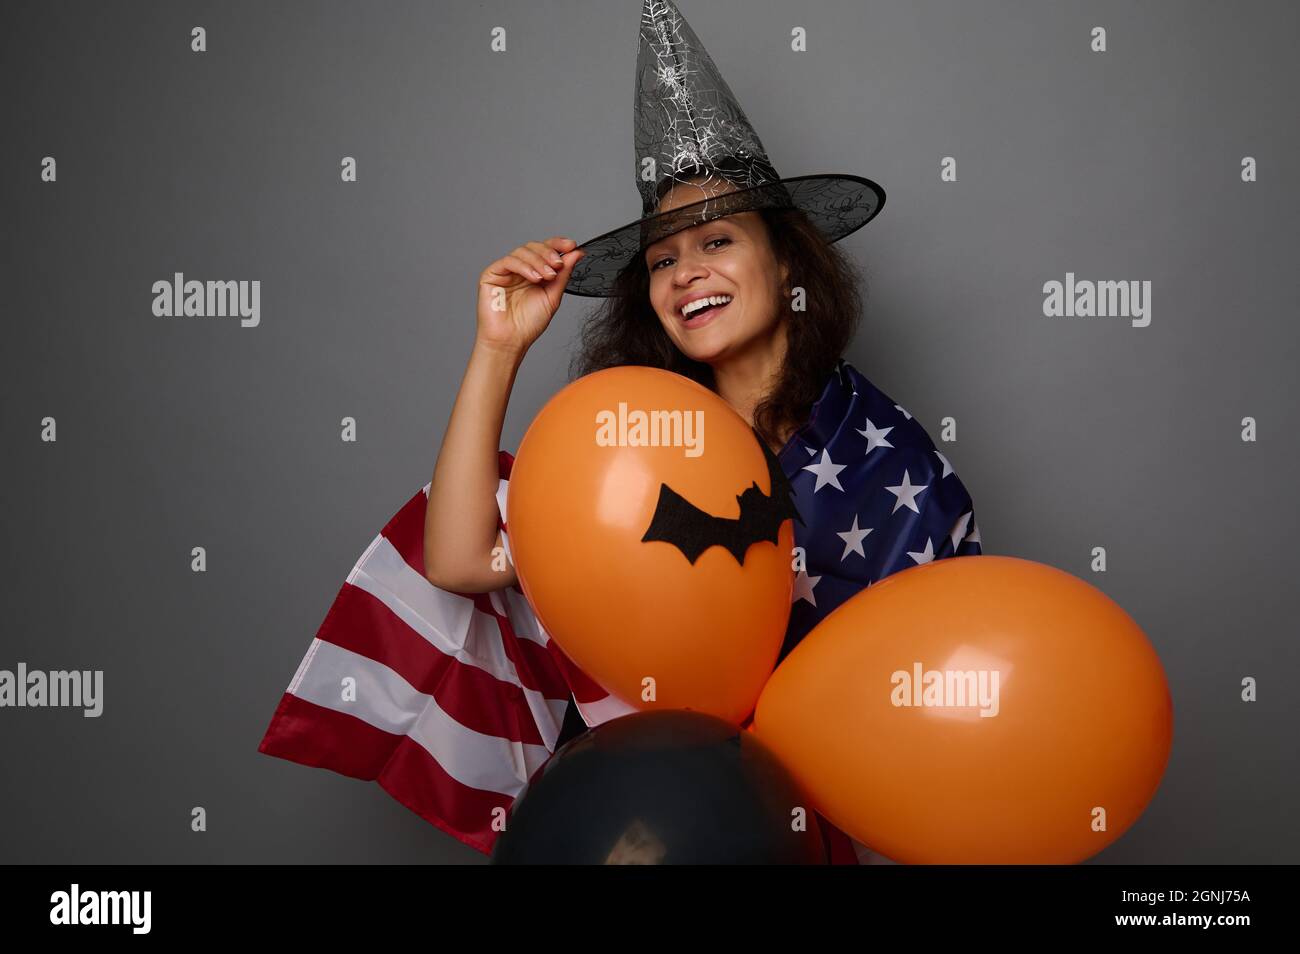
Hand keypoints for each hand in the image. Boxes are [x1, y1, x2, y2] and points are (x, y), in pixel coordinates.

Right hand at [476, 236, 584, 355]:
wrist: (511, 341)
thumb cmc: (528, 324)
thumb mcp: (553, 296)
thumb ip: (563, 274)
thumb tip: (576, 253)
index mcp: (534, 273)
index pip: (545, 250)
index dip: (558, 244)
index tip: (572, 246)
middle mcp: (520, 269)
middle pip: (534, 247)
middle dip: (549, 252)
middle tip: (558, 265)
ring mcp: (506, 271)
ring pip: (522, 251)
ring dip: (538, 261)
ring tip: (547, 276)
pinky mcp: (491, 274)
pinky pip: (509, 261)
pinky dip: (524, 266)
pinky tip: (534, 278)